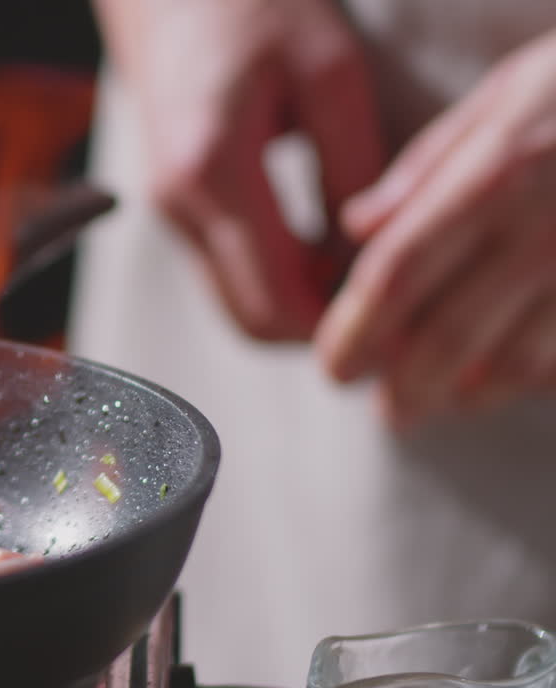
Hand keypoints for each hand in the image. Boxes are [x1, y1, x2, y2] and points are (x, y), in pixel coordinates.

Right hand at [97, 0, 384, 339]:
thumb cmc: (249, 8)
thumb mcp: (328, 73)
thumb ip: (352, 169)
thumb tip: (368, 257)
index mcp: (210, 172)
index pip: (274, 302)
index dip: (337, 329)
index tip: (395, 325)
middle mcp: (175, 206)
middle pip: (250, 321)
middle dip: (321, 328)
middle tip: (387, 307)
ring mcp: (168, 213)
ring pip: (238, 303)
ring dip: (300, 304)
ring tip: (361, 273)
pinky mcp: (174, 210)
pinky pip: (228, 273)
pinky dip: (277, 280)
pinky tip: (322, 249)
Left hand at [316, 29, 555, 425]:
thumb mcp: (507, 93)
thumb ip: (427, 165)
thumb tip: (357, 224)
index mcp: (495, 176)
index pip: (397, 273)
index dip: (355, 330)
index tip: (335, 365)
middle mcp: (542, 231)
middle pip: (449, 334)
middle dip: (403, 385)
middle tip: (381, 410)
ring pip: (515, 362)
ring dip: (461, 395)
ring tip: (427, 408)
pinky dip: (526, 383)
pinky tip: (495, 390)